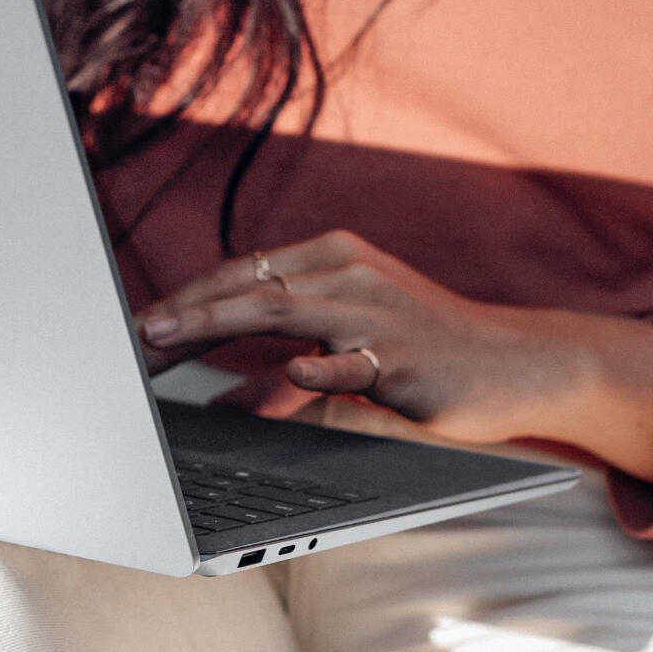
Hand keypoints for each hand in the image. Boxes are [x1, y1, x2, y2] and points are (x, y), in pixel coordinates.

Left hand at [137, 231, 652, 483]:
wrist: (519, 362)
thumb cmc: (427, 350)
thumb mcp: (356, 335)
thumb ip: (292, 351)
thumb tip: (223, 392)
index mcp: (334, 258)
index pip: (243, 271)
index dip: (186, 296)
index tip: (138, 323)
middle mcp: (349, 274)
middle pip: (248, 286)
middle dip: (183, 311)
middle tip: (133, 334)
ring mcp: (376, 313)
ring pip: (281, 311)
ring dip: (215, 324)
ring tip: (167, 341)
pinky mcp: (403, 356)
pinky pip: (352, 361)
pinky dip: (315, 365)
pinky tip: (289, 370)